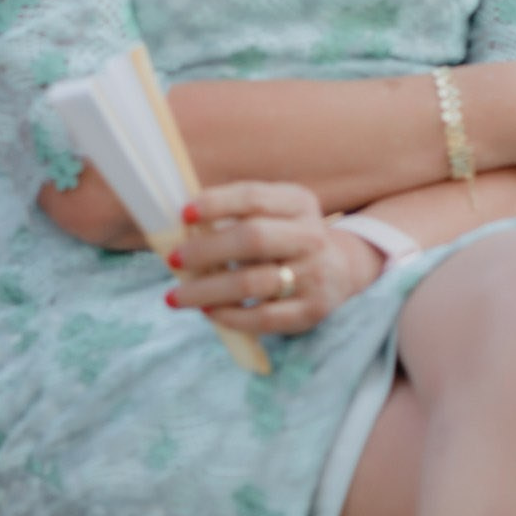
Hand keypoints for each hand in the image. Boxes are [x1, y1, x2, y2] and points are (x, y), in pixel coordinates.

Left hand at [168, 182, 381, 337]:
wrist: (342, 267)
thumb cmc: (286, 235)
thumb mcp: (274, 211)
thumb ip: (235, 213)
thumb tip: (180, 225)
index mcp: (298, 202)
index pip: (254, 198)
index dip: (217, 203)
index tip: (184, 213)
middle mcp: (311, 236)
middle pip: (253, 239)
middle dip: (207, 250)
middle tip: (173, 259)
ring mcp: (314, 275)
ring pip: (254, 283)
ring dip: (208, 290)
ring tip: (177, 296)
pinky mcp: (311, 310)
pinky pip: (265, 317)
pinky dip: (231, 316)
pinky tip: (208, 312)